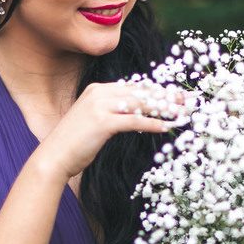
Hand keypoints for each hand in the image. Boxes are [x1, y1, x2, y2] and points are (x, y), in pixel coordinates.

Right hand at [37, 81, 188, 179]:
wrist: (54, 157)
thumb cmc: (76, 144)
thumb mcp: (97, 121)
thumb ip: (115, 112)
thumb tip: (139, 114)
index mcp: (99, 89)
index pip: (136, 87)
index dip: (159, 91)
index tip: (178, 95)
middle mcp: (100, 92)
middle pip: (142, 92)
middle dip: (168, 96)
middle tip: (190, 100)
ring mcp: (100, 105)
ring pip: (141, 104)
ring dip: (166, 108)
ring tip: (184, 113)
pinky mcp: (102, 122)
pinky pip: (134, 121)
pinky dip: (153, 124)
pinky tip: (168, 127)